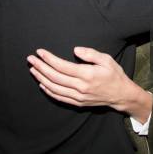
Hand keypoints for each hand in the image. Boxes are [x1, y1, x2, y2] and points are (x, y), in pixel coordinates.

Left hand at [27, 47, 152, 121]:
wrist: (121, 95)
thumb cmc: (114, 74)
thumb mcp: (106, 59)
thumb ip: (90, 53)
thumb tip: (75, 50)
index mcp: (87, 74)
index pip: (62, 66)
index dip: (49, 59)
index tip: (40, 52)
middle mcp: (81, 87)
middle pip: (55, 77)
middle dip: (40, 67)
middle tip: (30, 59)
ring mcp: (78, 97)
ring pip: (54, 88)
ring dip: (41, 78)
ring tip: (33, 70)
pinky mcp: (78, 103)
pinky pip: (59, 97)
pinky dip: (48, 91)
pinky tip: (42, 83)